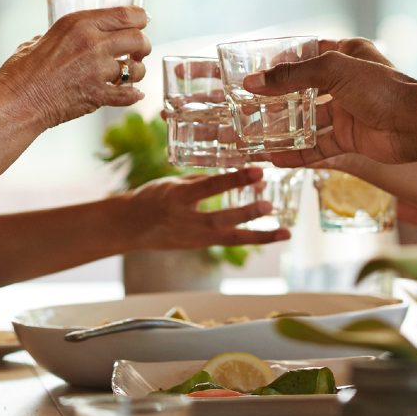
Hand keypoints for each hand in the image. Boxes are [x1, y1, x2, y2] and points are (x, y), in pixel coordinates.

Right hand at [0, 6, 151, 129]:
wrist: (18, 101)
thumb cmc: (22, 70)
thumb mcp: (41, 38)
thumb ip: (61, 36)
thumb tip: (70, 37)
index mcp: (78, 24)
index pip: (125, 14)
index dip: (141, 18)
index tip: (143, 22)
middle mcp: (92, 44)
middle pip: (137, 39)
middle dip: (143, 45)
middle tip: (139, 51)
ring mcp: (97, 71)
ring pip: (136, 69)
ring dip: (137, 72)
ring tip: (131, 74)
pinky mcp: (98, 96)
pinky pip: (129, 95)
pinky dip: (134, 95)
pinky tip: (135, 94)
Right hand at [118, 167, 290, 249]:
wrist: (130, 227)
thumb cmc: (152, 198)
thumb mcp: (172, 183)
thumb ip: (201, 180)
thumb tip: (235, 175)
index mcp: (176, 198)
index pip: (209, 187)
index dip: (233, 179)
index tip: (257, 170)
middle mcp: (186, 221)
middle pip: (220, 220)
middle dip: (247, 213)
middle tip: (270, 204)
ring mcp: (194, 238)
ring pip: (231, 239)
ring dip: (261, 236)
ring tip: (286, 232)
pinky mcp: (201, 246)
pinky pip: (229, 241)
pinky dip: (251, 237)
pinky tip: (273, 235)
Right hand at [243, 38, 416, 167]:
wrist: (414, 125)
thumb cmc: (379, 88)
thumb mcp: (330, 71)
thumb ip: (291, 77)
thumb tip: (253, 83)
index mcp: (347, 55)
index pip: (309, 53)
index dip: (283, 61)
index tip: (257, 72)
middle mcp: (346, 82)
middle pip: (304, 90)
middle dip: (277, 100)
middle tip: (249, 107)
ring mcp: (348, 111)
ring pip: (309, 121)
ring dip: (284, 129)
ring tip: (256, 134)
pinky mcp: (350, 139)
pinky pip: (319, 147)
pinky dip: (298, 154)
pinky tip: (275, 159)